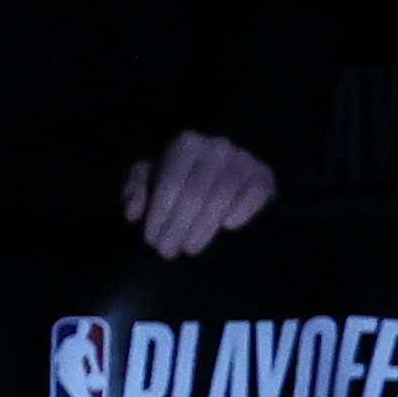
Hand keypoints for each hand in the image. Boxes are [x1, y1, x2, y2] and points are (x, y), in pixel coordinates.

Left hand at [122, 132, 276, 258]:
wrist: (226, 178)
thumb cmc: (182, 181)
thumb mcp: (152, 181)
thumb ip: (135, 191)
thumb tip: (132, 213)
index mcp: (187, 143)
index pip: (171, 182)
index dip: (160, 213)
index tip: (151, 241)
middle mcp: (217, 146)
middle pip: (196, 191)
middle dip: (179, 224)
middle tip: (167, 252)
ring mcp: (244, 160)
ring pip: (223, 195)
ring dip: (205, 225)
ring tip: (191, 249)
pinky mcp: (265, 176)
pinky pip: (255, 192)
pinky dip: (243, 209)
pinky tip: (229, 227)